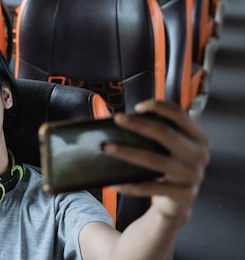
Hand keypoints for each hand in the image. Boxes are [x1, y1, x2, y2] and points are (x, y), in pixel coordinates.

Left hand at [104, 100, 209, 224]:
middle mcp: (199, 155)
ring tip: (108, 148)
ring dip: (128, 153)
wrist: (180, 201)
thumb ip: (158, 132)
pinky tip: (114, 182)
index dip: (158, 107)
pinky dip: (130, 185)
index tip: (137, 107)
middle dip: (139, 125)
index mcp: (198, 138)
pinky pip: (151, 188)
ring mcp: (193, 176)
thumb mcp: (171, 147)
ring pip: (156, 161)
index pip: (179, 115)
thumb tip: (124, 120)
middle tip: (118, 119)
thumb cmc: (170, 165)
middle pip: (166, 134)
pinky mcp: (183, 195)